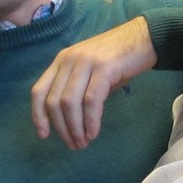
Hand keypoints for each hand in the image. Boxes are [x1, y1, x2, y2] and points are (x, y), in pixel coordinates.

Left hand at [31, 17, 156, 148]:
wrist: (144, 38)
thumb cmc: (117, 59)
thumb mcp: (90, 71)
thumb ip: (76, 89)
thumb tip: (69, 122)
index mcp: (61, 61)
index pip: (39, 91)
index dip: (38, 115)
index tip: (44, 135)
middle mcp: (69, 60)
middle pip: (54, 101)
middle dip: (62, 128)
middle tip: (74, 145)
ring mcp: (85, 62)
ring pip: (70, 103)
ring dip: (75, 128)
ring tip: (83, 142)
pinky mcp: (104, 68)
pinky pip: (91, 100)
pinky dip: (91, 120)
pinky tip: (94, 132)